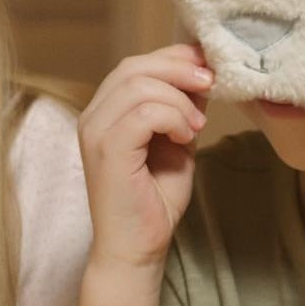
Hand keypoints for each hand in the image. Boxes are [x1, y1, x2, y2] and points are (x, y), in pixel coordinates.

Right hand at [77, 44, 211, 270]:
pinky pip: (144, 113)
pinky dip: (173, 118)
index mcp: (106, 111)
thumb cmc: (154, 200)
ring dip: (179, 99)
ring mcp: (95, 131)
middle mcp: (93, 115)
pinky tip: (185, 138)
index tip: (208, 64)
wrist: (137, 248)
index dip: (174, 57)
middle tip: (211, 83)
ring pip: (139, 85)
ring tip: (197, 126)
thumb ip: (182, 108)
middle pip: (134, 66)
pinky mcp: (106, 149)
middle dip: (179, 68)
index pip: (135, 65)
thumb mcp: (176, 141)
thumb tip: (203, 74)